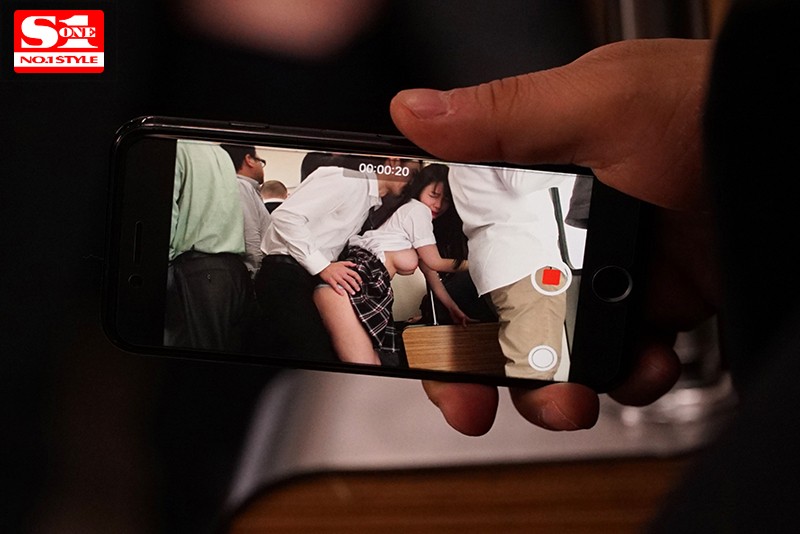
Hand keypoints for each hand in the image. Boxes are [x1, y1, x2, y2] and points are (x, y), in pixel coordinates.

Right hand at [318, 261, 361, 295]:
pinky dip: (339, 290)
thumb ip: (349, 263)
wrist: (322, 266)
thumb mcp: (341, 262)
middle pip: (350, 280)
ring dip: (349, 289)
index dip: (358, 278)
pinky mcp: (331, 280)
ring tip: (353, 293)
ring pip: (344, 284)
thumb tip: (355, 265)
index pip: (354, 274)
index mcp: (344, 269)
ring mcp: (336, 277)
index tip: (360, 282)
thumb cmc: (331, 265)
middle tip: (358, 289)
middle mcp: (341, 273)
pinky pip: (335, 286)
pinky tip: (342, 294)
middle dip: (355, 285)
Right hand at [391, 38, 717, 433]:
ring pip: (550, 352)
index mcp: (521, 184)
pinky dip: (629, 376)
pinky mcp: (646, 308)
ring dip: (552, 389)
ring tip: (570, 400)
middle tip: (473, 403)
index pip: (449, 249)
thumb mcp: (600, 103)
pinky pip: (620, 363)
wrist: (795, 163)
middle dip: (476, 369)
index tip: (416, 345)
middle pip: (488, 315)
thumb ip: (506, 115)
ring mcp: (600, 276)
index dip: (426, 301)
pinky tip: (644, 362)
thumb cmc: (707, 108)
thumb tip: (415, 112)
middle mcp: (552, 234)